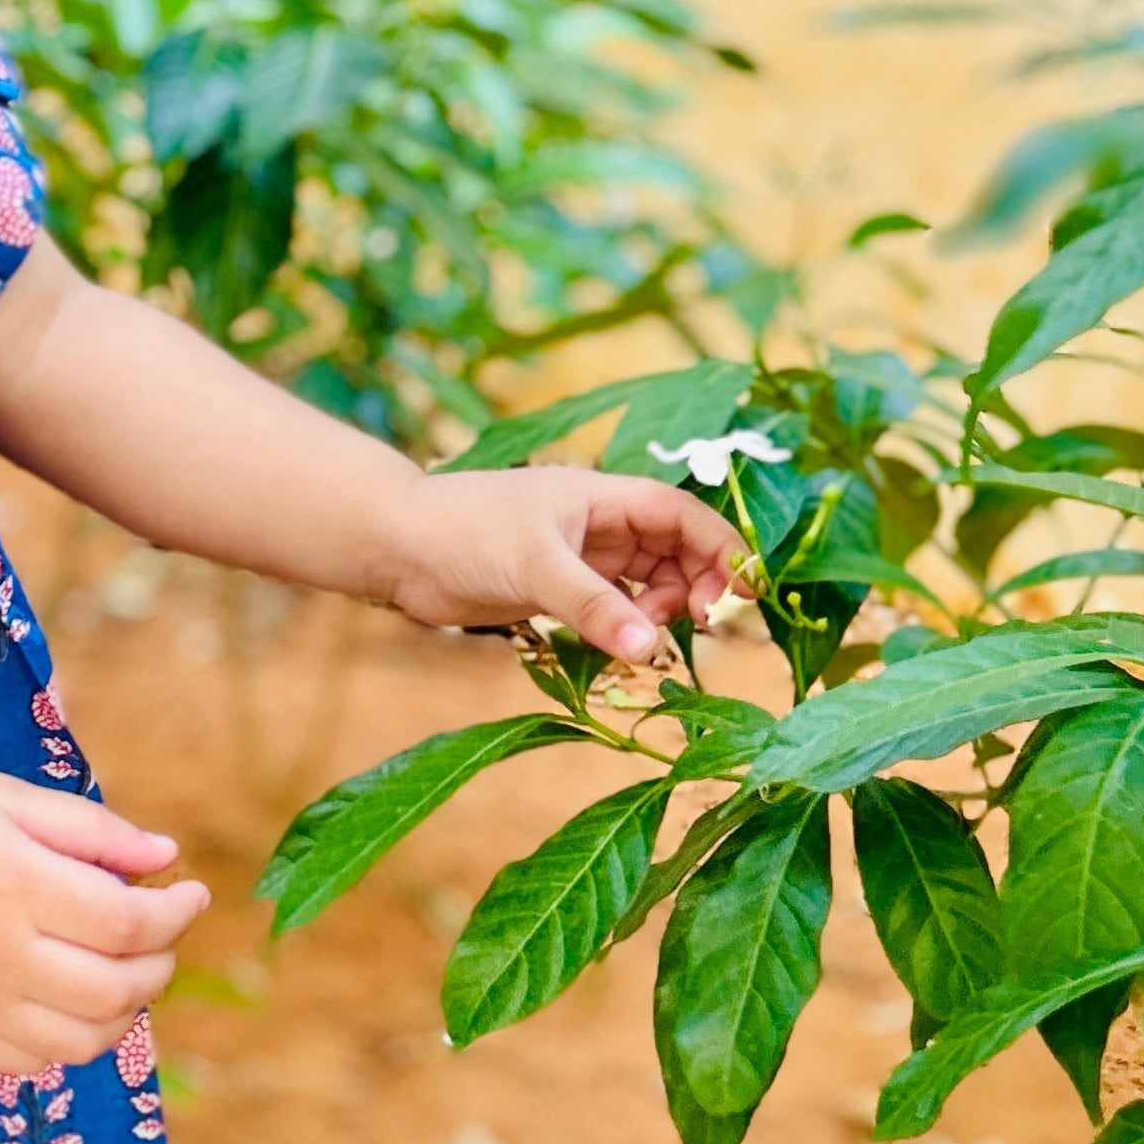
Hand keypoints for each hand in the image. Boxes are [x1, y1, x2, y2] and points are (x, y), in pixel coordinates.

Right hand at [0, 771, 207, 1074]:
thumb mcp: (8, 797)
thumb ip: (92, 829)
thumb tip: (166, 858)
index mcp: (14, 882)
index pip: (126, 922)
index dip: (176, 913)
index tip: (191, 893)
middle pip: (114, 989)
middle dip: (160, 965)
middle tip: (161, 935)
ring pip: (82, 1041)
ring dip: (125, 1012)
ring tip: (125, 973)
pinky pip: (33, 1062)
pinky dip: (71, 1042)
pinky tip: (72, 1001)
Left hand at [380, 464, 744, 661]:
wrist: (398, 547)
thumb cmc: (463, 531)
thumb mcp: (535, 566)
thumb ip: (593, 607)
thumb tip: (649, 646)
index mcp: (600, 495)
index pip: (680, 513)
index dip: (718, 546)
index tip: (745, 589)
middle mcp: (597, 523)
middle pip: (673, 548)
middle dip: (696, 583)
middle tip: (700, 624)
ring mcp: (578, 557)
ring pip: (646, 581)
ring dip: (662, 609)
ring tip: (652, 638)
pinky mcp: (557, 590)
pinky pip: (612, 608)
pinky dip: (627, 626)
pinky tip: (625, 648)